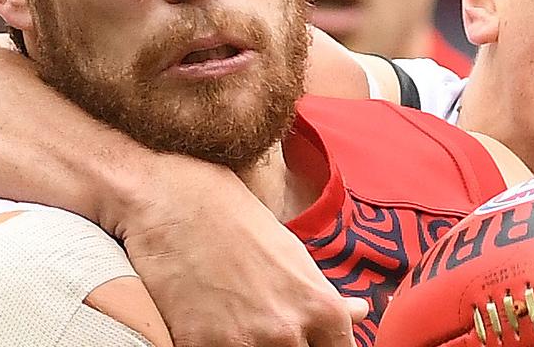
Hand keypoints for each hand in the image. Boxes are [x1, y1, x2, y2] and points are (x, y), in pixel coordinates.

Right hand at [112, 162, 368, 345]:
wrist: (173, 201)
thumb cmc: (235, 219)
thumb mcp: (292, 252)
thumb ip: (323, 294)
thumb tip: (360, 312)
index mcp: (320, 307)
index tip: (308, 341)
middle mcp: (287, 331)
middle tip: (265, 326)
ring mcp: (243, 343)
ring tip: (234, 324)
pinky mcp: (197, 346)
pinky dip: (214, 345)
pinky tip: (208, 327)